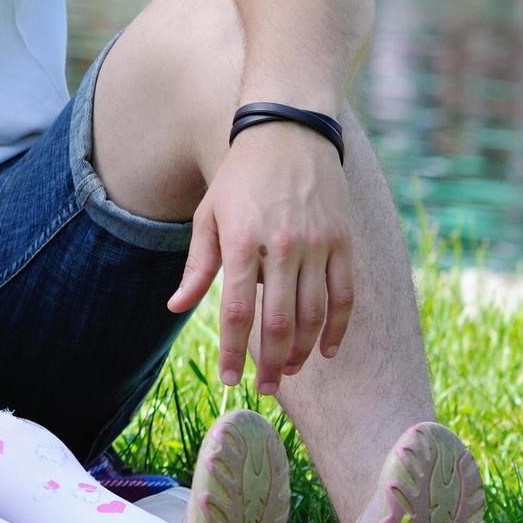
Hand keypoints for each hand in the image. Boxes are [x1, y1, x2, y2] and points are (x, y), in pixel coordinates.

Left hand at [170, 120, 354, 394]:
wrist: (288, 133)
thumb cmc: (239, 179)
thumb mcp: (208, 217)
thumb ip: (198, 267)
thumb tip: (176, 307)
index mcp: (242, 241)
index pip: (238, 311)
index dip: (235, 352)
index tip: (231, 380)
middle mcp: (283, 246)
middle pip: (279, 321)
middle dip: (270, 362)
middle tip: (262, 388)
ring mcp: (319, 244)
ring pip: (314, 314)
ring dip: (301, 350)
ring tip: (287, 371)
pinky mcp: (344, 241)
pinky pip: (345, 295)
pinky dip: (337, 328)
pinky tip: (324, 350)